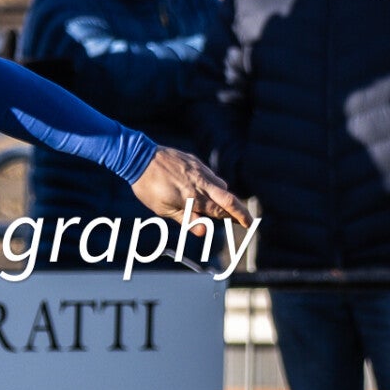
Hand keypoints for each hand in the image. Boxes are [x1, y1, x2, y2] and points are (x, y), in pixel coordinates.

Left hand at [132, 147, 252, 229]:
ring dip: (225, 197)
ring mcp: (200, 171)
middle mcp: (201, 184)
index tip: (247, 226)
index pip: (221, 211)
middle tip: (249, 221)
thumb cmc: (148, 187)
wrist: (139, 157)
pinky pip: (211, 175)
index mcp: (193, 198)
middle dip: (242, 211)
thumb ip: (186, 220)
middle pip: (229, 199)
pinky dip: (214, 185)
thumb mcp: (163, 209)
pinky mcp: (195, 162)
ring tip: (221, 207)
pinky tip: (206, 189)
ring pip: (221, 185)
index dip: (236, 219)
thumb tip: (204, 232)